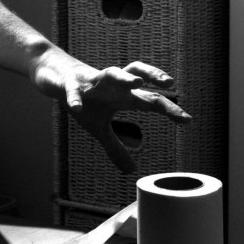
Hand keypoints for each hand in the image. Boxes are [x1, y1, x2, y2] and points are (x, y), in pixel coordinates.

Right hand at [30, 47, 191, 172]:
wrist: (55, 74)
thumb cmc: (85, 99)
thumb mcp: (99, 127)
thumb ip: (115, 147)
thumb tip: (131, 170)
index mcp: (122, 96)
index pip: (149, 99)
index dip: (168, 108)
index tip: (187, 120)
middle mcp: (112, 85)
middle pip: (137, 75)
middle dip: (154, 79)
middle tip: (170, 83)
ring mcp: (92, 82)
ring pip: (111, 73)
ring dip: (124, 78)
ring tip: (137, 82)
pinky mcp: (70, 83)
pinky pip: (73, 90)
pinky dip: (75, 98)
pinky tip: (77, 108)